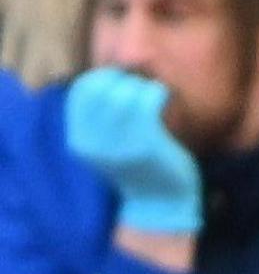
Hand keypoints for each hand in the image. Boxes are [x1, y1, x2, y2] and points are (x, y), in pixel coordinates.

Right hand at [65, 69, 201, 234]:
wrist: (157, 203)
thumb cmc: (136, 164)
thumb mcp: (107, 141)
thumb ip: (102, 112)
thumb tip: (111, 71)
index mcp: (80, 139)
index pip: (83, 89)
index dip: (105, 76)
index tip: (124, 80)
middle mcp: (93, 141)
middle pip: (102, 87)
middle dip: (124, 78)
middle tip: (141, 88)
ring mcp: (118, 142)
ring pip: (124, 92)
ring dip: (142, 86)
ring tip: (151, 95)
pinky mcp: (145, 143)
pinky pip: (147, 101)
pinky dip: (156, 93)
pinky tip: (162, 98)